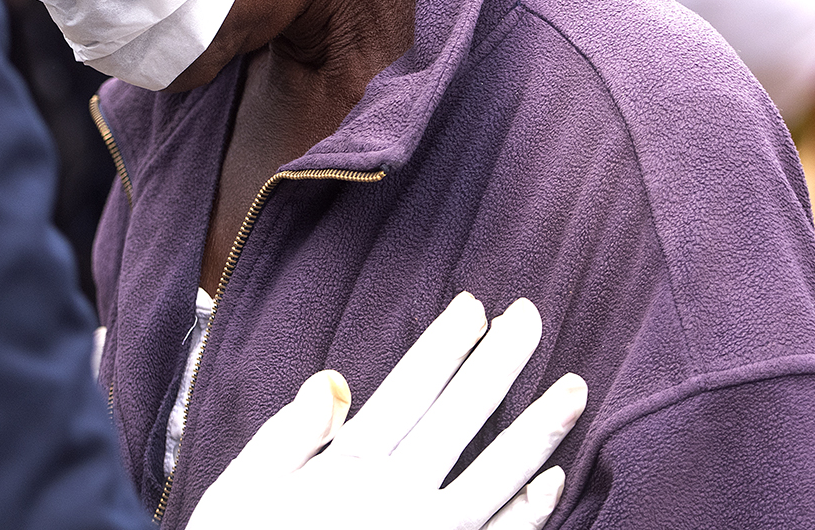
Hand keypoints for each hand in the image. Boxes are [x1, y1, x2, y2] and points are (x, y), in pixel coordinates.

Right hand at [188, 294, 586, 529]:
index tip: (476, 306)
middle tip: (531, 316)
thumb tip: (334, 378)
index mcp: (342, 472)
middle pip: (458, 421)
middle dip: (498, 366)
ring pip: (494, 477)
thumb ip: (287, 437)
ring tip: (575, 388)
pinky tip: (553, 480)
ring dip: (537, 431)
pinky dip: (527, 514)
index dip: (444, 347)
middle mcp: (392, 503)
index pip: (406, 393)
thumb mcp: (239, 493)